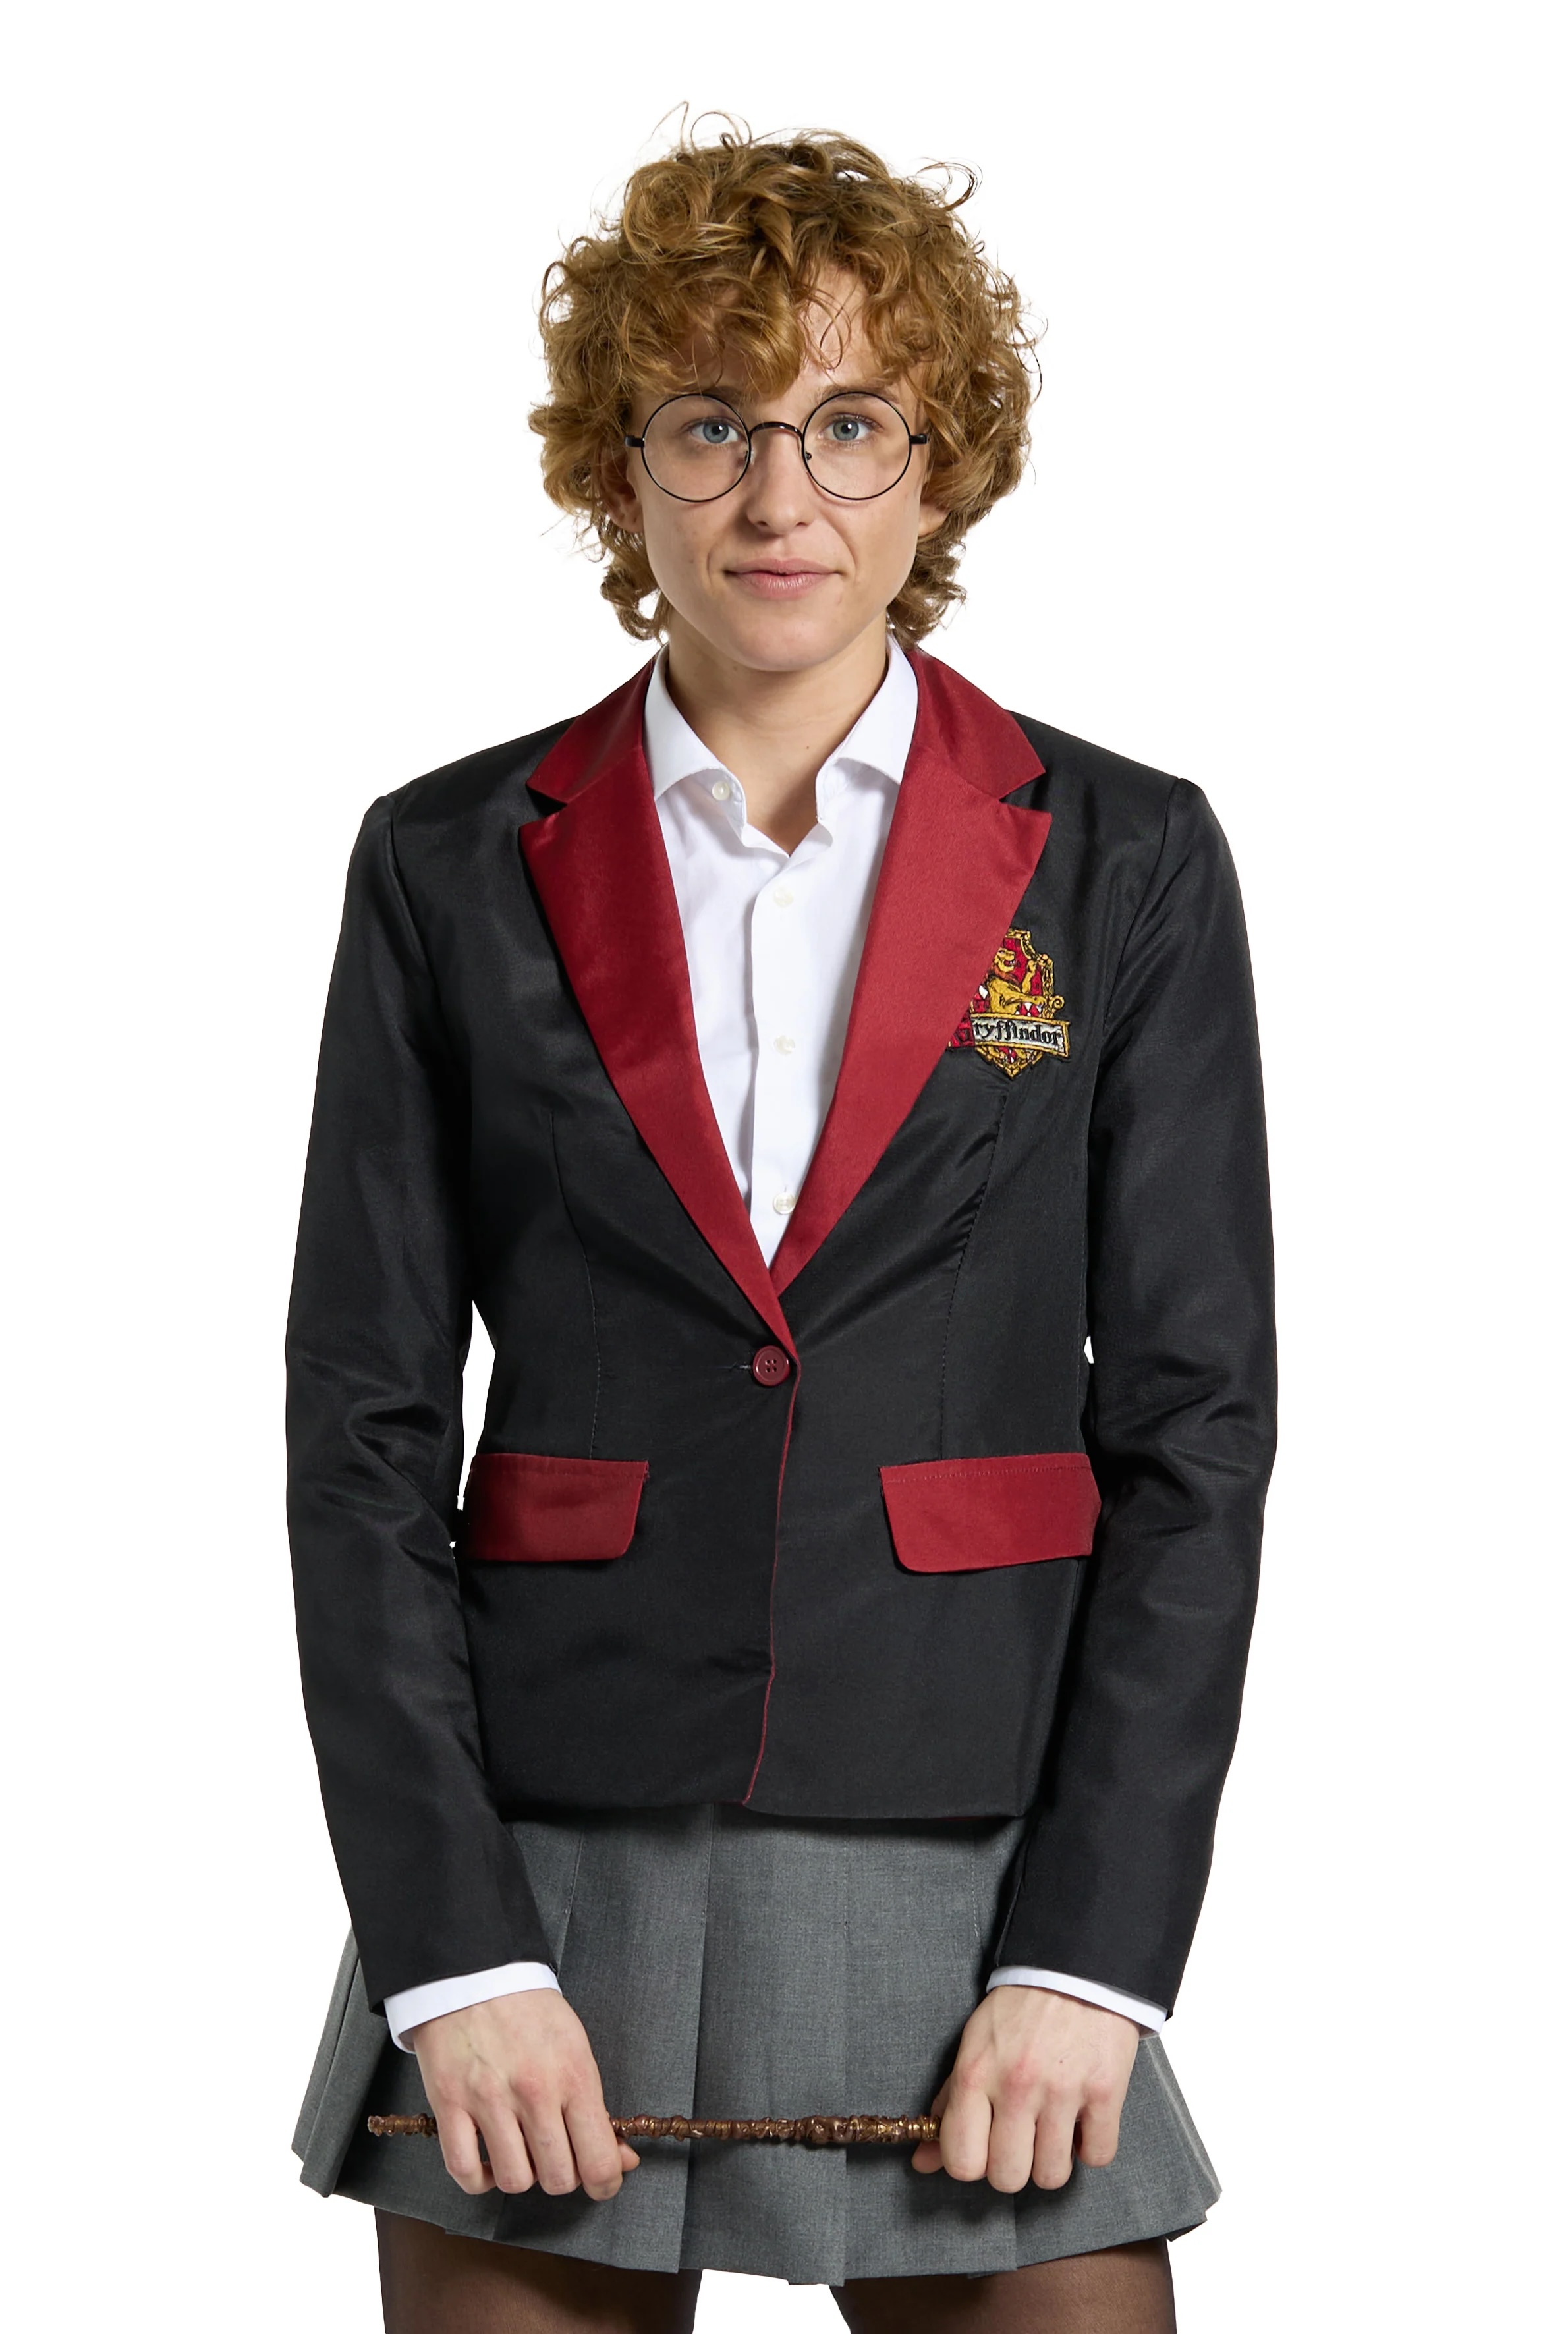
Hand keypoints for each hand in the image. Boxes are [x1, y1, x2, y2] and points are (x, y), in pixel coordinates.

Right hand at [408, 1989, 639, 2200]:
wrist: (476, 1974)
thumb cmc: (530, 2011)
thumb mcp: (577, 2047)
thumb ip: (597, 2108)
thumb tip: (621, 2160)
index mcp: (573, 2076)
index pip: (599, 2160)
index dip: (606, 2183)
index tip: (602, 2181)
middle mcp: (534, 2092)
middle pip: (558, 2178)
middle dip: (562, 2176)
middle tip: (557, 2155)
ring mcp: (489, 2100)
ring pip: (515, 2180)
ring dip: (522, 2175)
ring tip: (521, 2152)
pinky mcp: (450, 2105)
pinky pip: (466, 2172)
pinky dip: (479, 2179)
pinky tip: (489, 2162)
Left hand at [911, 1987, 1140, 2191]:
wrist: (1074, 1969)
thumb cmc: (1018, 2012)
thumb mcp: (973, 2046)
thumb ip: (949, 2105)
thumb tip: (922, 2161)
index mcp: (976, 2073)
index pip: (962, 2161)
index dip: (971, 2164)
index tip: (982, 2147)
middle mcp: (1017, 2086)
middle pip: (1008, 2177)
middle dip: (1012, 2166)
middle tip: (1019, 2138)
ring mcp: (1063, 2091)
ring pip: (1052, 2175)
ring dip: (1052, 2160)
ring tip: (1051, 2129)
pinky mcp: (1105, 2091)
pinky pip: (1097, 2156)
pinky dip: (1091, 2147)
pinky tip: (1081, 2121)